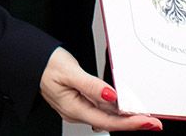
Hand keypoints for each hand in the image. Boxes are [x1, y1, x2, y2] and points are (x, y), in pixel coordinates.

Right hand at [39, 47, 162, 130]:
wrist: (31, 61)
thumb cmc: (45, 64)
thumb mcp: (69, 72)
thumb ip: (91, 85)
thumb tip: (112, 97)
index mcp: (73, 108)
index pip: (107, 121)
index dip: (130, 123)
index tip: (148, 121)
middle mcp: (76, 112)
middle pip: (109, 122)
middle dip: (133, 122)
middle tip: (154, 122)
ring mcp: (77, 107)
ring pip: (106, 116)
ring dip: (125, 117)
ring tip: (144, 114)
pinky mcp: (79, 101)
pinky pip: (100, 108)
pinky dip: (115, 109)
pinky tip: (125, 106)